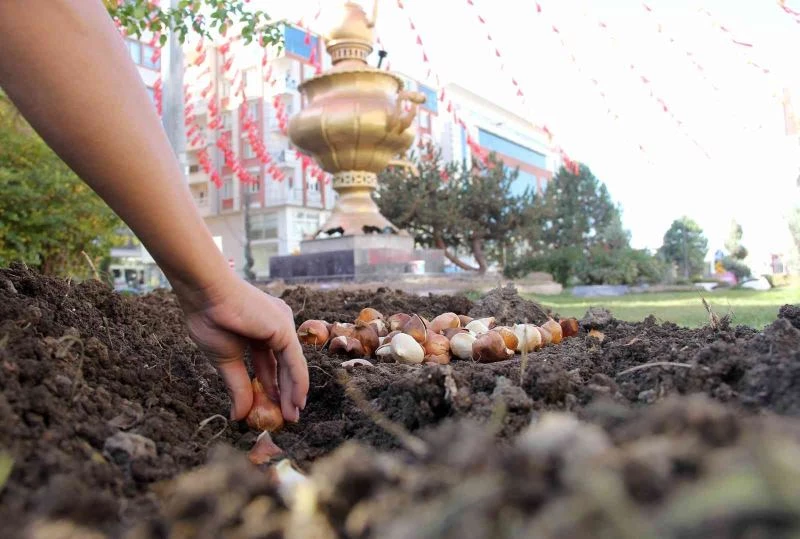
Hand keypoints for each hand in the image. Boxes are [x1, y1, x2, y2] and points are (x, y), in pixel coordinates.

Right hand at [170, 273, 308, 422]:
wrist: (205, 295)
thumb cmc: (209, 320)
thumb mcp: (226, 361)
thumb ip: (237, 387)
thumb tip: (238, 416)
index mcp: (259, 330)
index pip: (269, 364)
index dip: (271, 387)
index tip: (272, 409)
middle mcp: (275, 326)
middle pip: (283, 366)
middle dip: (285, 393)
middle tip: (288, 418)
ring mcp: (282, 325)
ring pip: (291, 366)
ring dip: (293, 393)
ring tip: (292, 417)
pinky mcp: (284, 329)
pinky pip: (294, 362)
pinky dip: (297, 383)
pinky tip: (297, 402)